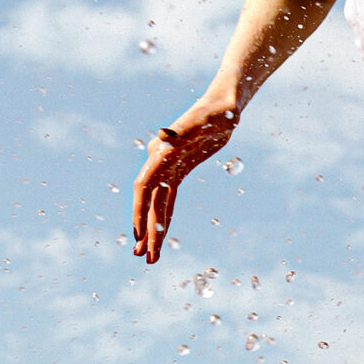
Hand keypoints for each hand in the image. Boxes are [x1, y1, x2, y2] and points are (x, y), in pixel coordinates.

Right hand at [131, 94, 237, 264]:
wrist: (224, 106)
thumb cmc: (217, 112)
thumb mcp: (205, 121)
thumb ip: (184, 130)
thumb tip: (163, 134)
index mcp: (161, 152)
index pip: (144, 187)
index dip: (140, 211)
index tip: (139, 234)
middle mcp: (159, 161)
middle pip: (148, 203)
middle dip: (145, 231)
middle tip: (142, 257)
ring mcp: (166, 168)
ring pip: (156, 206)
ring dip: (152, 231)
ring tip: (149, 257)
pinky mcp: (177, 173)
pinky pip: (167, 202)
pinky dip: (164, 219)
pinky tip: (160, 236)